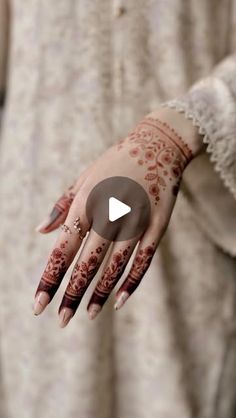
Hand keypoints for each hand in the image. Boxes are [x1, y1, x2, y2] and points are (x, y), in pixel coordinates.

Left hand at [33, 107, 202, 326]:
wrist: (158, 144)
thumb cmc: (114, 162)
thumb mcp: (84, 177)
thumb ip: (62, 206)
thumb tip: (40, 231)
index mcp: (87, 202)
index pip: (63, 248)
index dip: (50, 279)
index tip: (38, 305)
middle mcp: (109, 213)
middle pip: (87, 262)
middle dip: (72, 293)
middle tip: (60, 321)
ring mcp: (136, 219)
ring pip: (115, 265)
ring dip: (100, 292)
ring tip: (87, 315)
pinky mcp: (158, 224)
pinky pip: (144, 259)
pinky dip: (132, 281)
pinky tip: (120, 300)